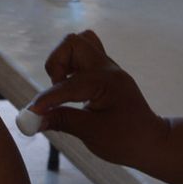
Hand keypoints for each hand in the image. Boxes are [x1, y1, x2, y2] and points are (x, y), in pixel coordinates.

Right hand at [26, 30, 169, 170]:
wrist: (152, 141)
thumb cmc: (127, 140)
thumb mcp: (92, 134)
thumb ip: (62, 121)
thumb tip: (34, 120)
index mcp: (107, 82)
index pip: (67, 85)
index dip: (46, 100)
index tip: (31, 113)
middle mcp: (108, 68)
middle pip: (73, 42)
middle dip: (56, 64)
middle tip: (56, 90)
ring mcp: (107, 68)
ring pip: (79, 44)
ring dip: (64, 62)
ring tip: (63, 88)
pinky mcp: (105, 73)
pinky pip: (84, 55)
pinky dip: (71, 67)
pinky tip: (71, 89)